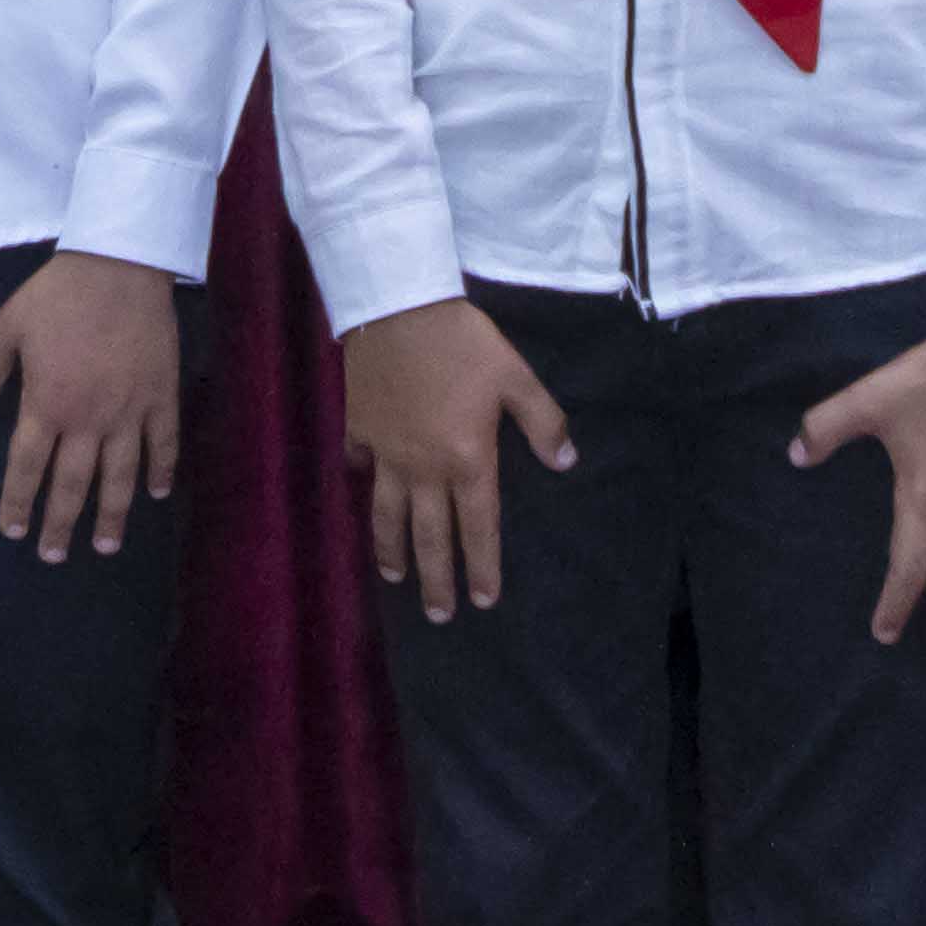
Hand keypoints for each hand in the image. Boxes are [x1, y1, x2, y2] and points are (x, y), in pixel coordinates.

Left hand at [0, 252, 181, 557]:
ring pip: (121, 476)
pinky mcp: (162, 397)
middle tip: (52, 556)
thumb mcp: (7, 326)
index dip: (18, 502)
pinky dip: (161, 472)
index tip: (13, 531)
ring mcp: (130, 412)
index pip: (27, 467)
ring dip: (112, 515)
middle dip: (61, 525)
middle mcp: (88, 420)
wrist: (120, 266)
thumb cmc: (58, 295)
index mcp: (47, 405)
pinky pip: (164, 444)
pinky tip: (156, 496)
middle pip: (73, 484)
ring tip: (105, 547)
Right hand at [337, 297, 571, 610]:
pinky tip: (362, 492)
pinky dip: (362, 483)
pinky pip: (361, 466)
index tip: (483, 601)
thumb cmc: (464, 343)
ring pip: (387, 516)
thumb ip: (543, 423)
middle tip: (439, 617)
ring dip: (391, 552)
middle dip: (436, 580)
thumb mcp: (517, 377)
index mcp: (468, 461)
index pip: (477, 528)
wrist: (399, 308)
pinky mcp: (360, 430)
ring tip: (395, 579)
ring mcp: (387, 454)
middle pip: (429, 537)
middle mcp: (424, 469)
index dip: (482, 567)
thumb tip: (566, 463)